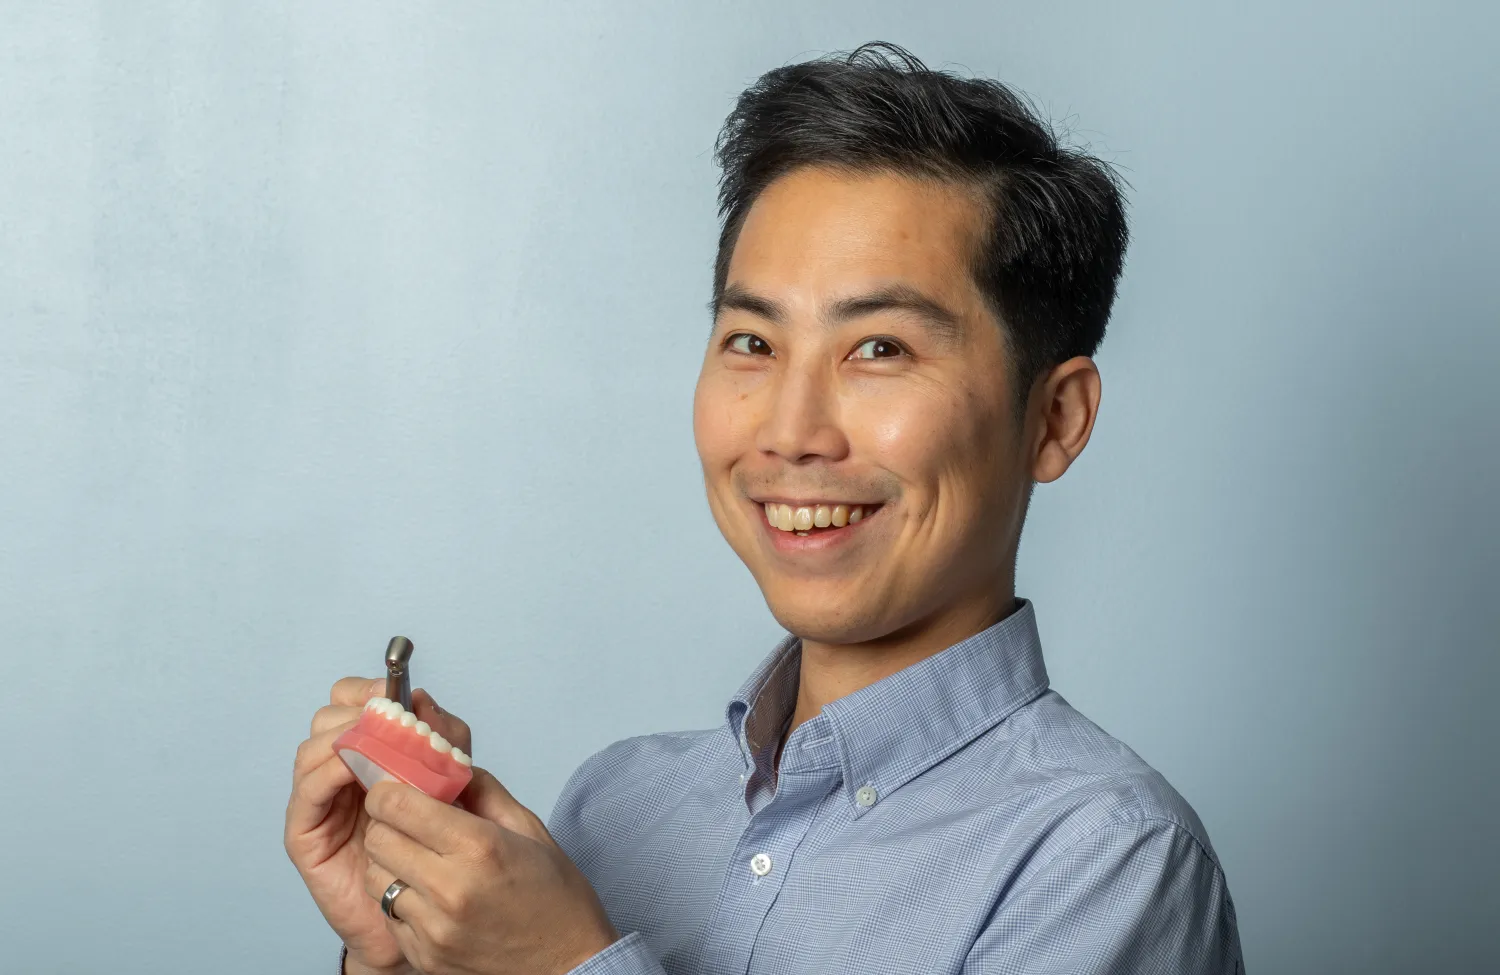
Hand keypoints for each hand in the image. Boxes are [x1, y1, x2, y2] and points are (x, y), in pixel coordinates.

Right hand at [285, 677, 472, 974]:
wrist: (424, 910)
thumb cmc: (435, 845)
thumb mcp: (451, 779)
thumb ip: (443, 739)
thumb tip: (425, 699)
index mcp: (368, 751)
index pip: (350, 700)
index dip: (369, 689)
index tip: (395, 691)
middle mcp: (336, 770)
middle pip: (328, 717)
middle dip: (357, 710)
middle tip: (388, 718)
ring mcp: (318, 800)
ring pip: (314, 747)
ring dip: (347, 737)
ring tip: (379, 744)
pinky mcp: (305, 832)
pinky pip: (308, 789)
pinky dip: (330, 769)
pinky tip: (356, 768)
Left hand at [361, 769, 619, 974]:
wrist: (569, 963)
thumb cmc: (555, 895)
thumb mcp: (529, 828)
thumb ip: (483, 791)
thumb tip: (445, 766)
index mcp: (479, 846)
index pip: (397, 805)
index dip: (389, 791)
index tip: (397, 790)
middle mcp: (450, 888)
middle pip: (377, 839)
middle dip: (388, 824)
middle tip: (409, 824)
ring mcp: (433, 928)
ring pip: (374, 878)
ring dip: (389, 864)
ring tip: (419, 862)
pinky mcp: (424, 956)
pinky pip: (388, 915)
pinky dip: (401, 900)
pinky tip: (430, 898)